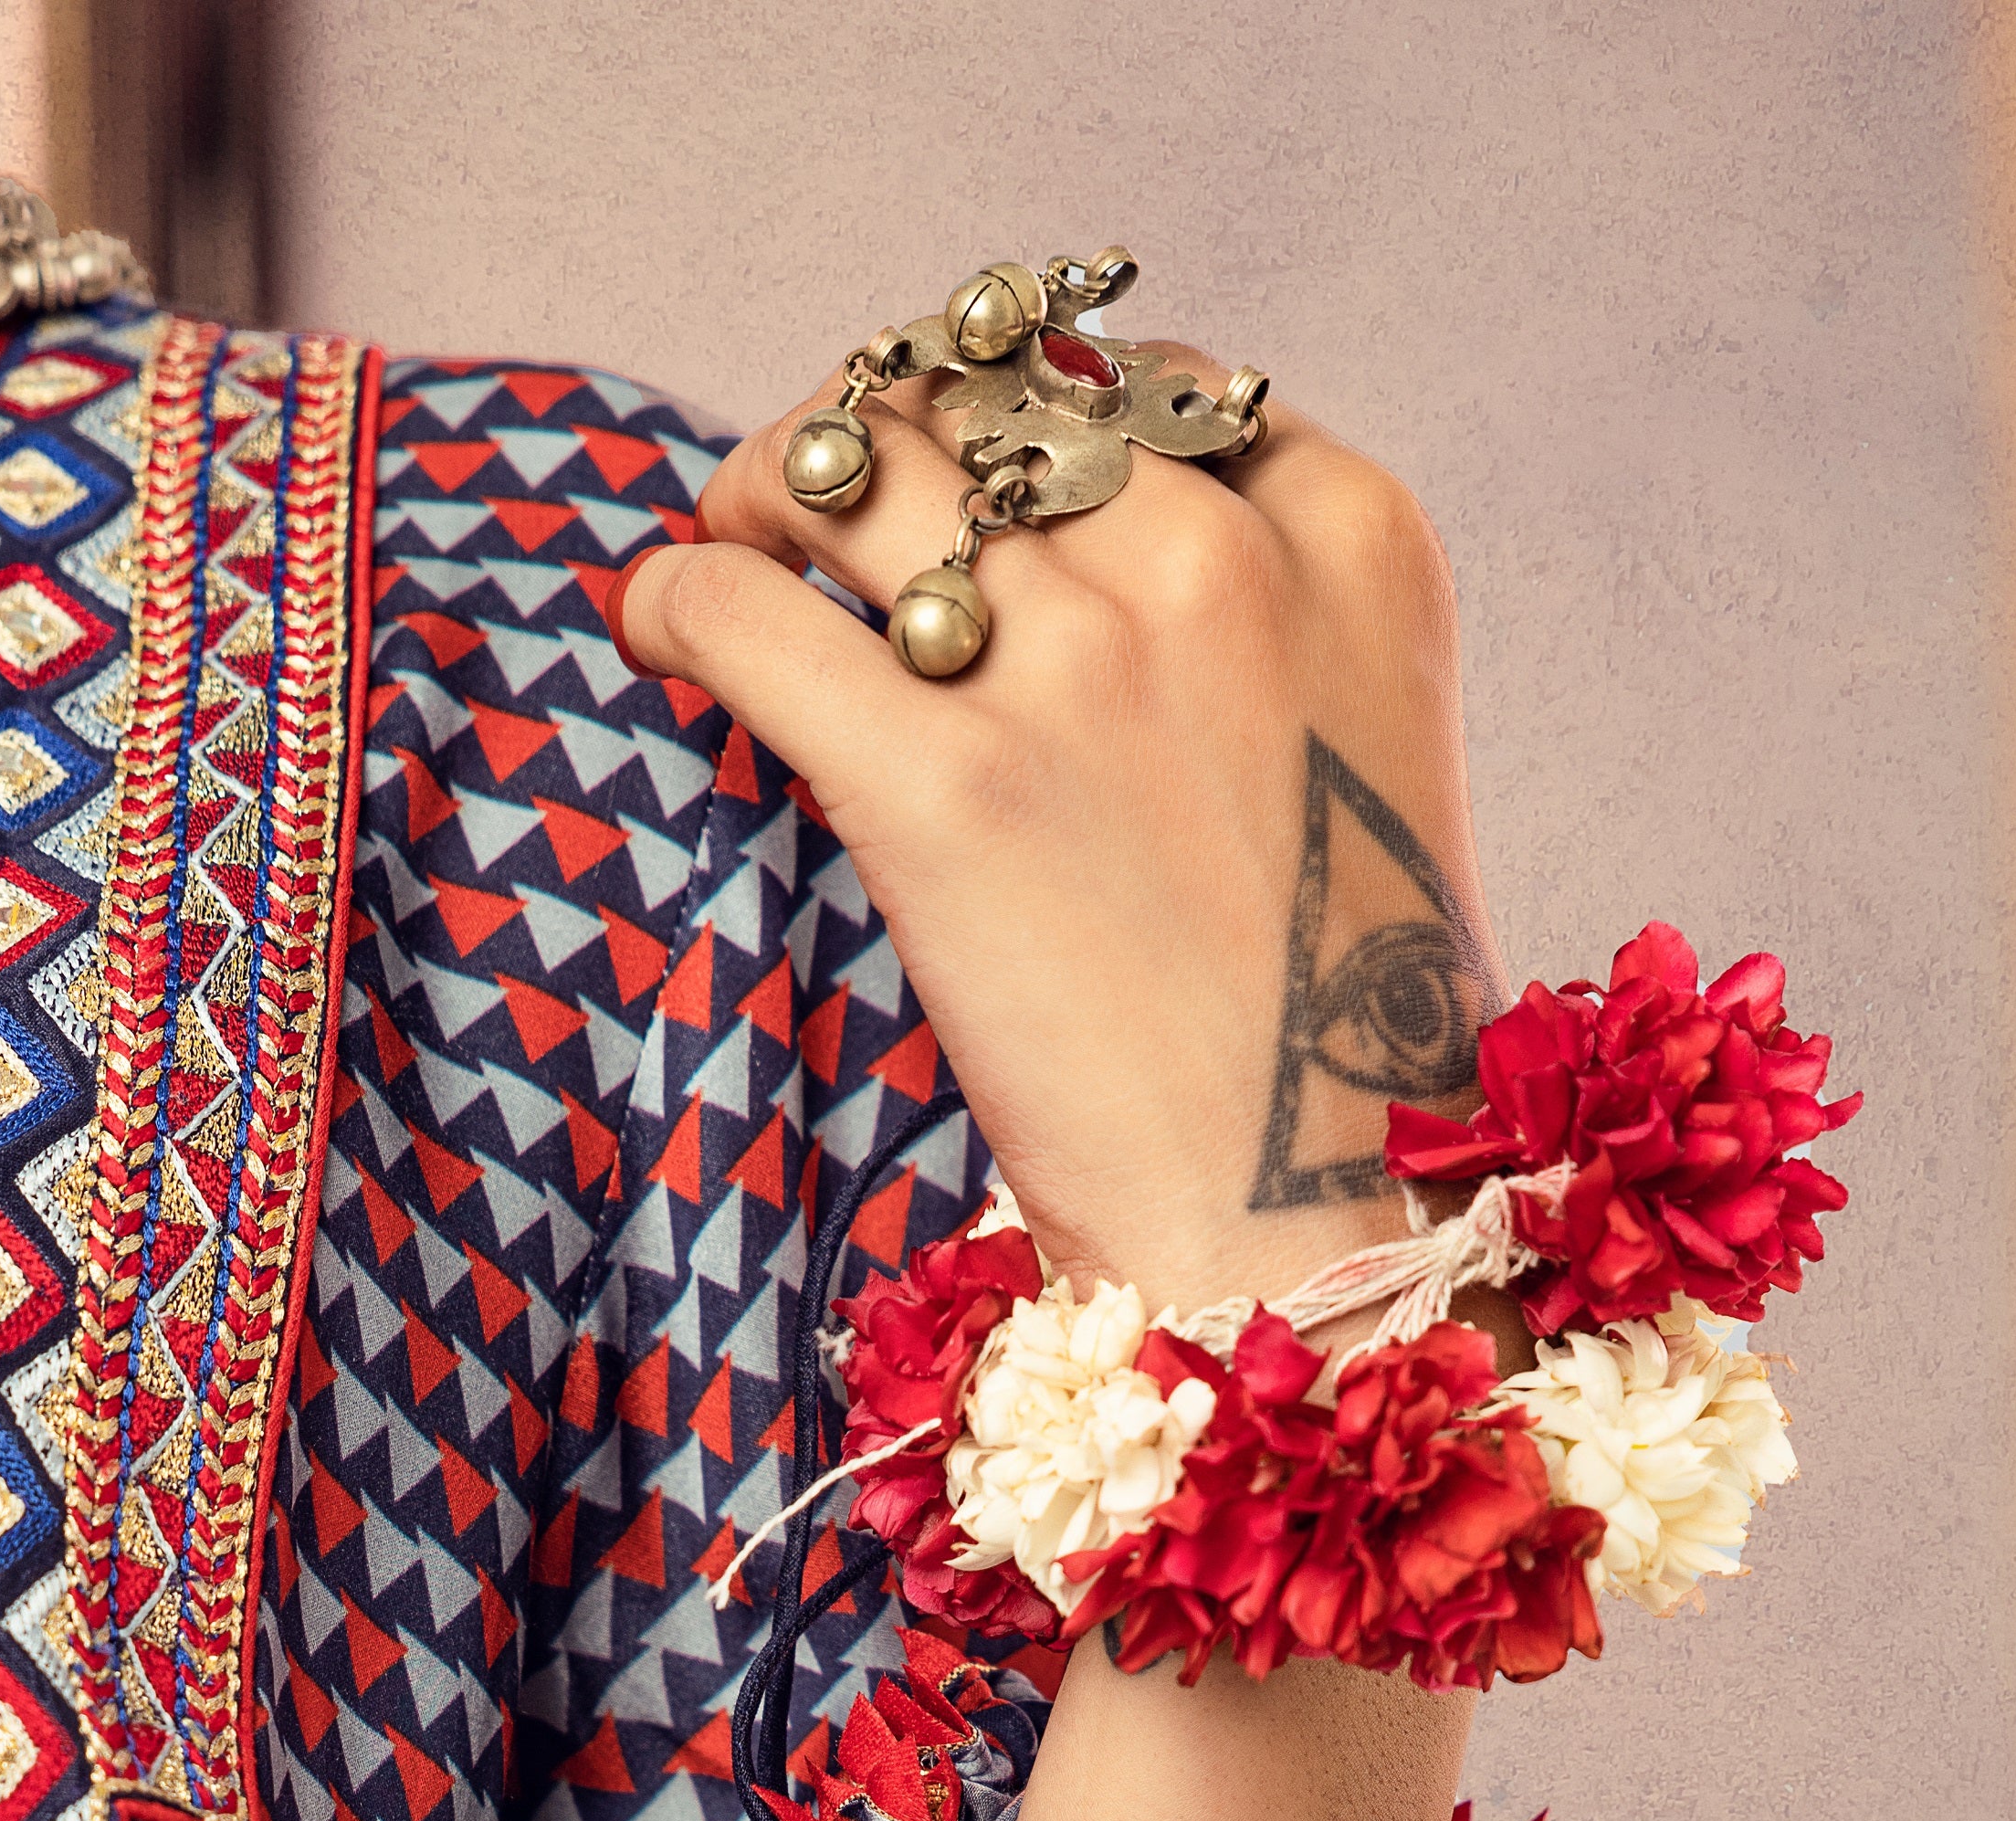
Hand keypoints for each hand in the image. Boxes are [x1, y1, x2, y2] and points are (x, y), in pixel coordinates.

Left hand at [617, 357, 1504, 1820]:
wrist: (1304, 1232)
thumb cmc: (1325, 1050)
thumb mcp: (1353, 773)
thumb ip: (1245, 644)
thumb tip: (1050, 582)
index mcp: (1351, 537)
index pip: (1146, 394)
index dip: (1032, 436)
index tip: (965, 500)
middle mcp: (1219, 556)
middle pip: (990, 404)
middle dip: (882, 435)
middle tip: (803, 503)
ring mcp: (1079, 660)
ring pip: (859, 463)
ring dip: (768, 486)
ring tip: (726, 548)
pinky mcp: (943, 782)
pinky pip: (754, 609)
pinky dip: (685, 596)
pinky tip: (662, 628)